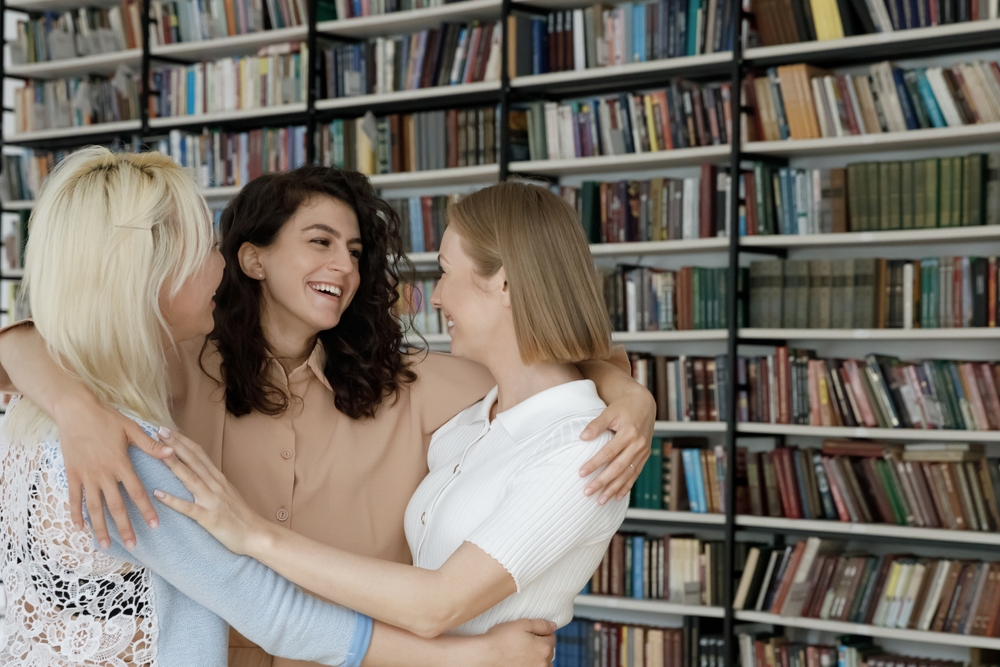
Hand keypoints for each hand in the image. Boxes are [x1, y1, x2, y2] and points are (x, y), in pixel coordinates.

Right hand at [55, 392, 173, 549]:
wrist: (75, 411)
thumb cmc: (106, 418)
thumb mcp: (132, 429)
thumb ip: (151, 445)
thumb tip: (173, 453)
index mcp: (121, 464)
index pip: (137, 492)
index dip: (146, 510)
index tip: (154, 525)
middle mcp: (103, 474)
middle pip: (116, 506)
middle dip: (124, 527)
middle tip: (133, 545)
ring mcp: (86, 476)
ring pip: (94, 507)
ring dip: (99, 527)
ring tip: (104, 545)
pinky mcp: (72, 474)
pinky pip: (74, 498)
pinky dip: (75, 513)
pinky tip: (79, 529)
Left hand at [152, 428, 264, 555]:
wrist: (255, 534)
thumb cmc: (241, 516)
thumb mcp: (228, 493)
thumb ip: (214, 482)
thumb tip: (199, 473)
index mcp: (218, 478)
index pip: (199, 454)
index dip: (184, 441)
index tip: (169, 430)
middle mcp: (215, 485)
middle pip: (194, 460)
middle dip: (176, 444)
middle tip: (160, 430)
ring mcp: (212, 500)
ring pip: (190, 478)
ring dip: (174, 464)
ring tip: (157, 452)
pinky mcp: (209, 518)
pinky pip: (188, 508)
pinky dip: (172, 500)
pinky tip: (158, 494)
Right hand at [473, 619, 556, 666]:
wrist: (485, 656)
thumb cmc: (500, 640)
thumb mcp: (521, 624)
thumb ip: (541, 624)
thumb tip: (553, 626)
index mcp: (544, 648)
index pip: (552, 638)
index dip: (542, 632)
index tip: (532, 632)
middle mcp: (543, 663)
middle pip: (548, 652)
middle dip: (540, 646)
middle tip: (525, 642)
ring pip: (543, 664)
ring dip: (538, 659)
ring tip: (523, 654)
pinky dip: (531, 665)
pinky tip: (520, 661)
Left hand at [578, 384, 655, 503]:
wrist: (645, 404)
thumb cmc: (624, 407)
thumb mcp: (610, 411)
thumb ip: (596, 424)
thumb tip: (582, 437)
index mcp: (629, 433)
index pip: (608, 453)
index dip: (594, 464)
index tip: (581, 473)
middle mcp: (638, 445)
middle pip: (618, 467)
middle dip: (602, 481)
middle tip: (587, 492)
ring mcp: (643, 452)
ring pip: (627, 474)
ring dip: (613, 489)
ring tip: (600, 500)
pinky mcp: (645, 456)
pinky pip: (635, 474)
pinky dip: (626, 486)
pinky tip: (617, 496)